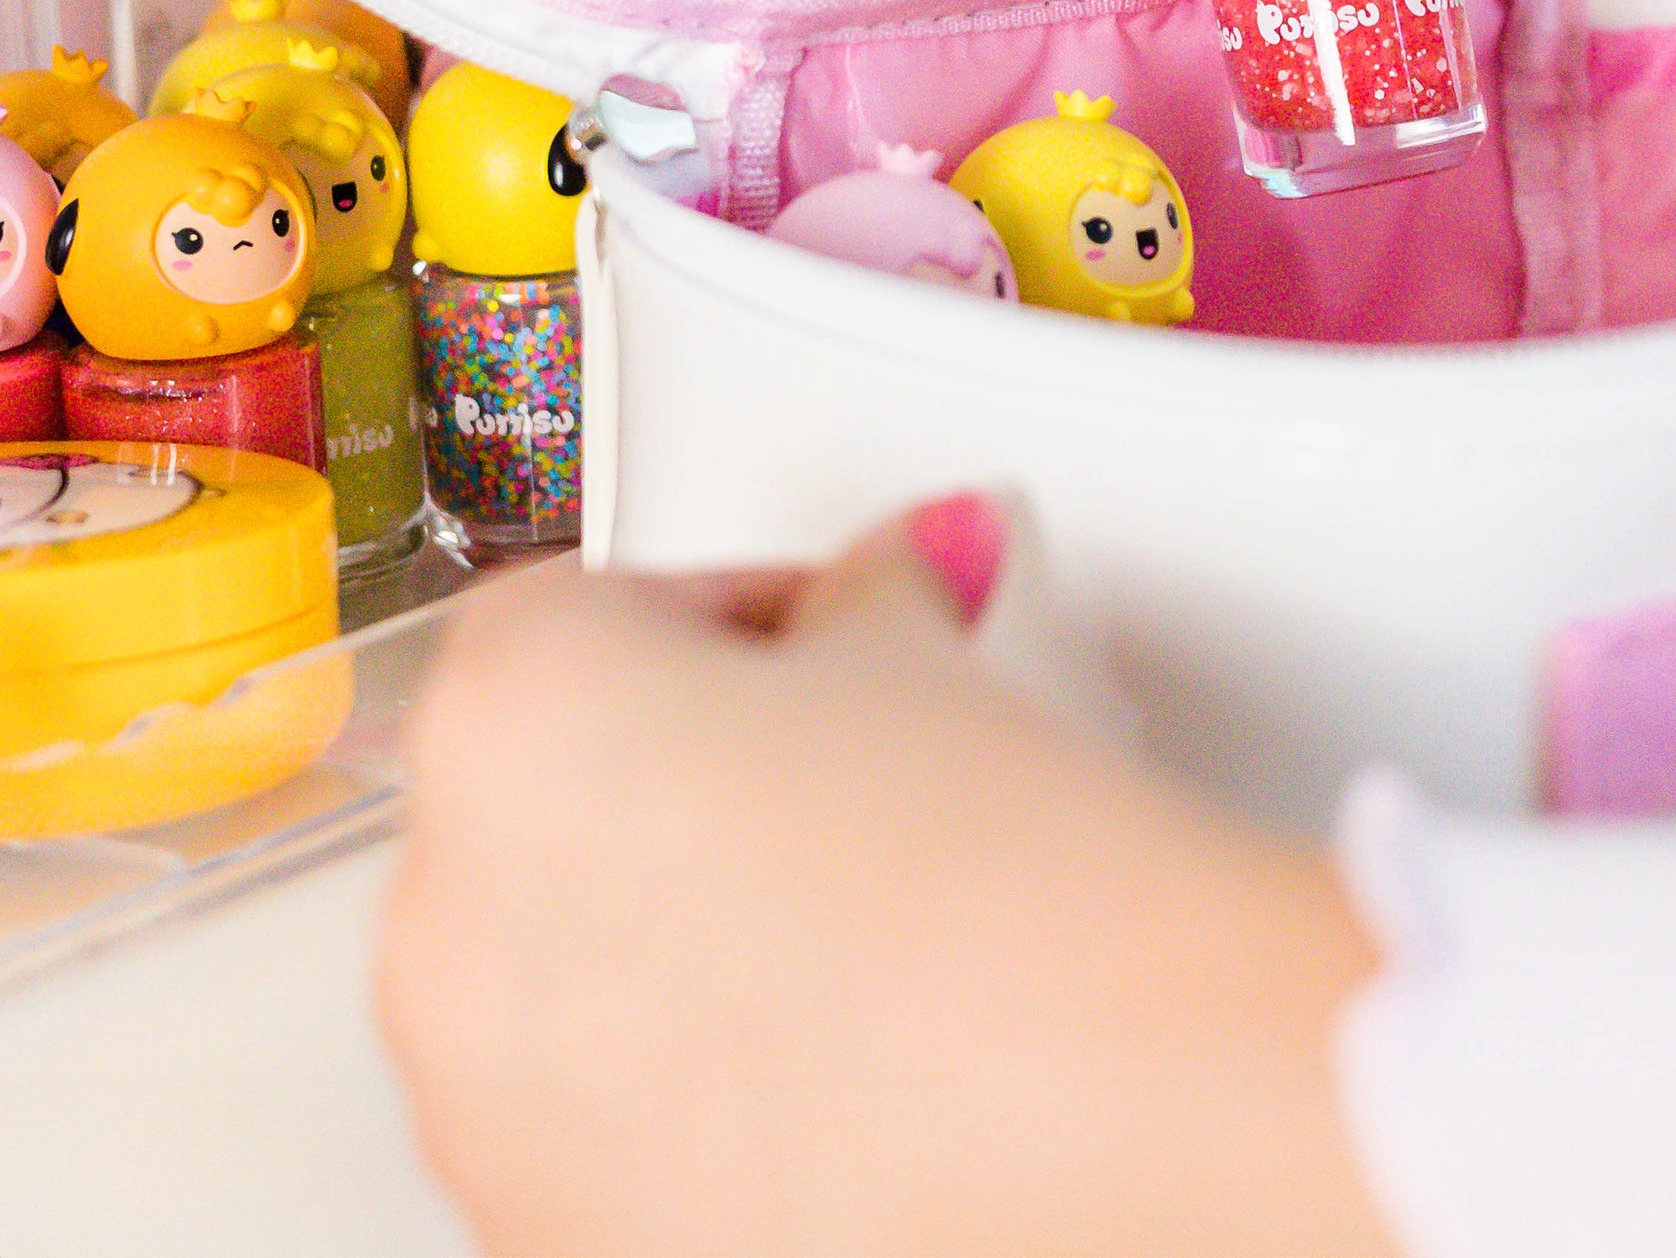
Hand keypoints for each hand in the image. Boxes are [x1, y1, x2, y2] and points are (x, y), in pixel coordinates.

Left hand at [378, 505, 1396, 1257]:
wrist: (1116, 1106)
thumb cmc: (1002, 891)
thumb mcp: (922, 650)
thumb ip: (856, 595)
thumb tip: (873, 601)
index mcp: (511, 711)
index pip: (592, 606)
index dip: (735, 618)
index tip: (823, 639)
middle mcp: (446, 914)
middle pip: (552, 791)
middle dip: (692, 775)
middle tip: (850, 778)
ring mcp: (483, 1104)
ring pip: (559, 968)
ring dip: (676, 937)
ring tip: (865, 931)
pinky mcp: (548, 1237)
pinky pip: (592, 1122)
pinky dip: (685, 1089)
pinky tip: (843, 1064)